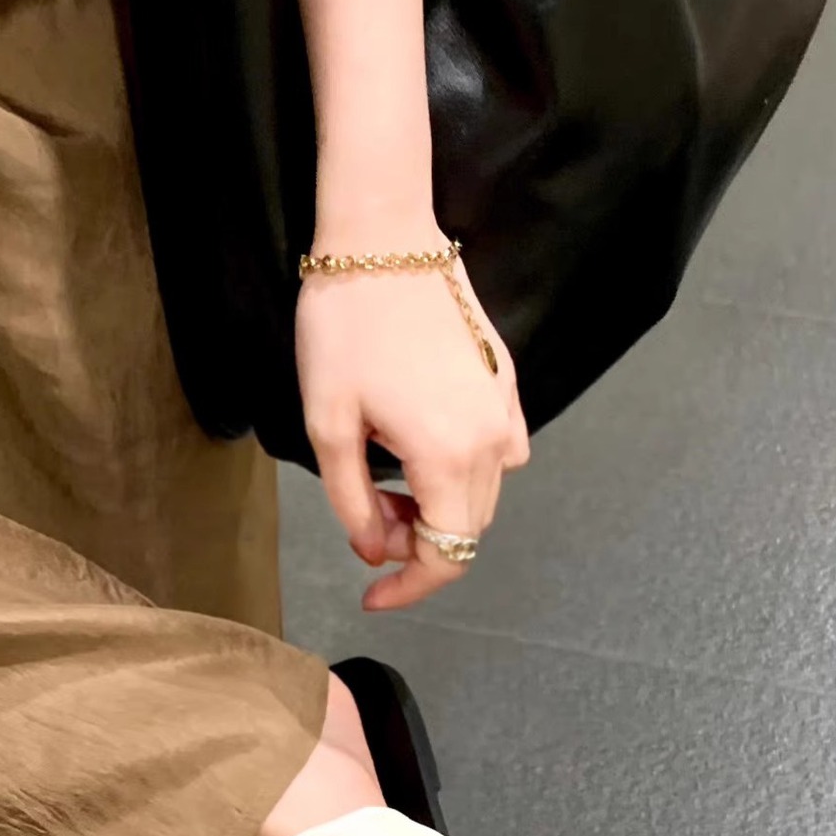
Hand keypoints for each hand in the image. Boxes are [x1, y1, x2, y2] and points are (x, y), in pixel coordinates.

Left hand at [295, 242, 530, 609]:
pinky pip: (498, 453)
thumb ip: (354, 503)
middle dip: (417, 548)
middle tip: (367, 525)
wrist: (382, 239)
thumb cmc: (344, 328)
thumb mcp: (328, 427)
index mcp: (450, 457)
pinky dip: (460, 474)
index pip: (446, 556)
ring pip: (483, 496)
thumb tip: (375, 549)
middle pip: (468, 532)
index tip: (370, 596)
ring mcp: (506, 409)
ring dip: (438, 511)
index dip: (408, 588)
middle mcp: (493, 441)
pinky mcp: (506, 382)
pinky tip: (419, 452)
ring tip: (386, 488)